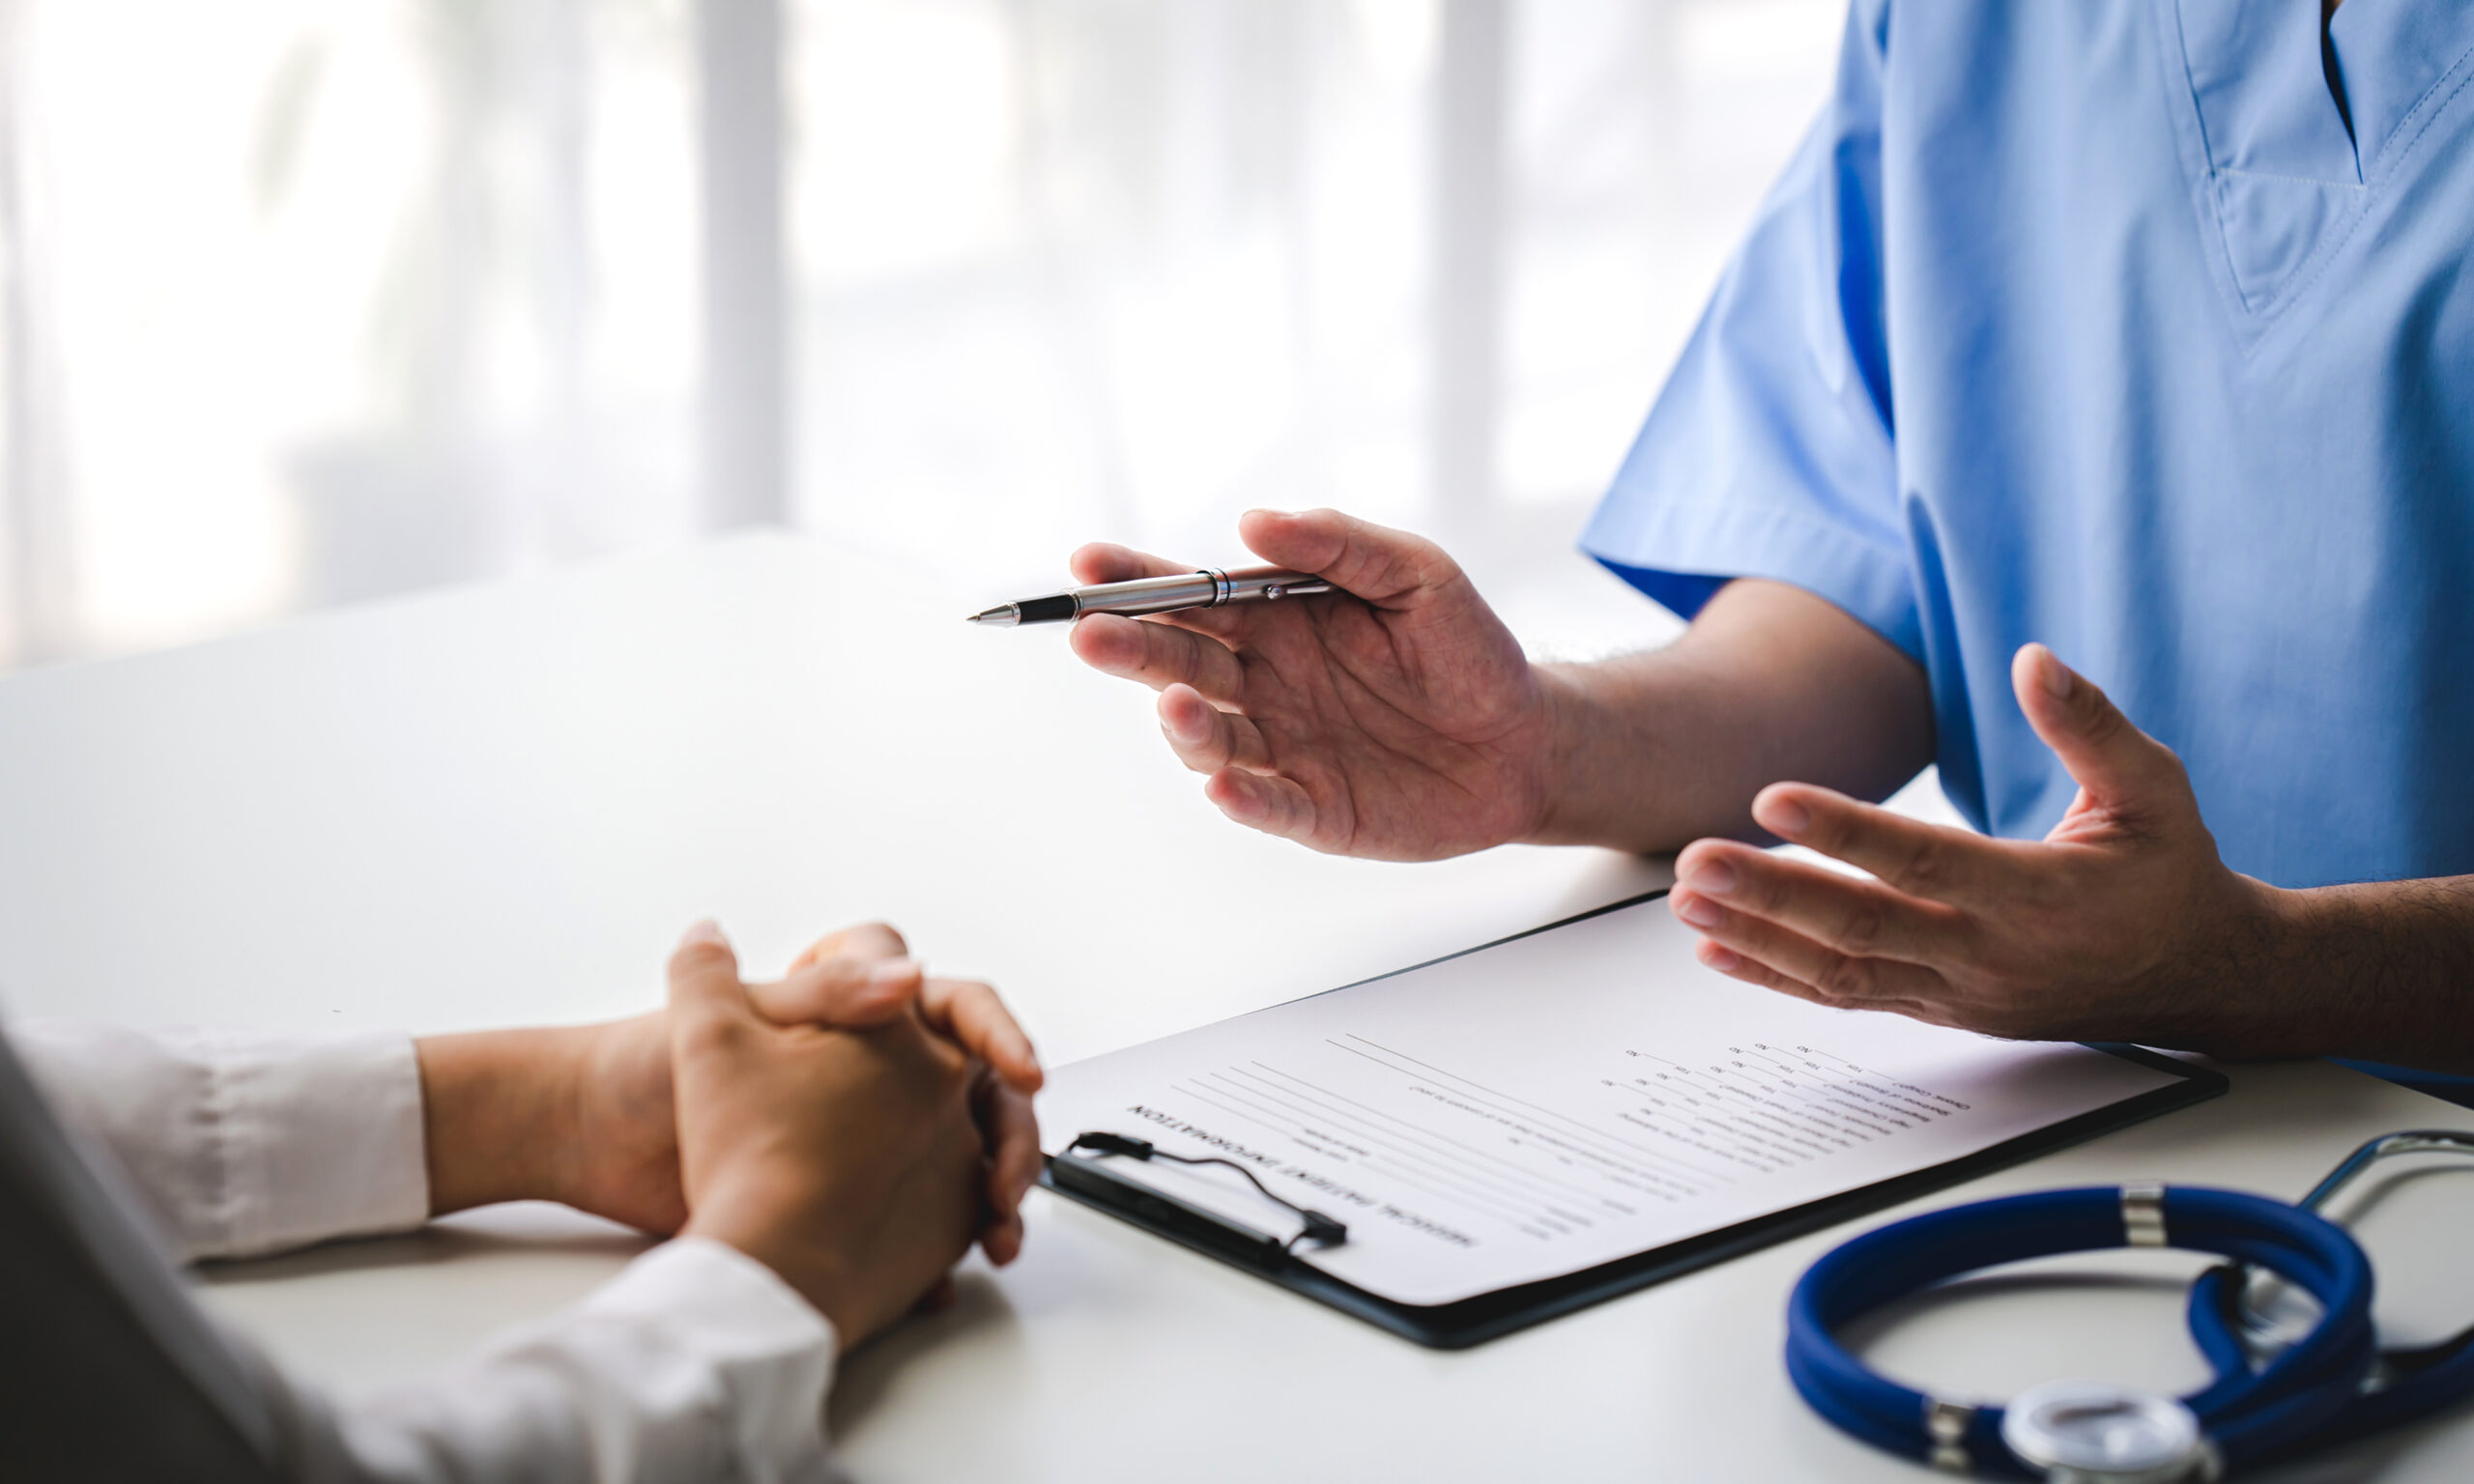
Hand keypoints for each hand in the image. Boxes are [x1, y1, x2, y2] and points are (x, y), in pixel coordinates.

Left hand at [418, 923, 1042, 1264]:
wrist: (598, 1140)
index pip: (960, 1007)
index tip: (1018, 1072)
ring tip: (993, 1232)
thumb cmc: (654, 1067)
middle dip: (1012, 1134)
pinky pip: (924, 1217)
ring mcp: (867, 1133)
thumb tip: (912, 975)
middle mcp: (874, 1069)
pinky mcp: (846, 1194)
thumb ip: (831, 989)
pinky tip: (946, 1275)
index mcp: (857, 1016)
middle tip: (1007, 1178)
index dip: (1000, 1034)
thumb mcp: (744, 1019)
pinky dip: (947, 1244)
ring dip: (993, 1191)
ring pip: (966, 1154)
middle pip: (982, 1090)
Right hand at [1067, 509, 1555, 859]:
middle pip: (1181, 663)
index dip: (1135, 582)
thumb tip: (1253, 521)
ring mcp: (1284, 747)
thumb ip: (1338, 543)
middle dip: (1132, 648)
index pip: (1190, 595)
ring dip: (1185, 723)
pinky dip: (1242, 797)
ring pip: (1211, 737)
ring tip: (1181, 705)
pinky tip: (1226, 784)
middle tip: (1091, 635)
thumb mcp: (1417, 573)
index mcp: (1275, 618)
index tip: (1088, 569)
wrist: (1527, 739)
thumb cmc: (1467, 649)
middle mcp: (1264, 683)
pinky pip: (1267, 803)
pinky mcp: (1314, 808)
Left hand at [1665, 644, 2292, 1052]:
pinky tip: (1717, 949)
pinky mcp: (1940, 1010)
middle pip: (1863, 928)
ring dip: (1757, 939)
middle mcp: (1991, 956)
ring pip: (1843, 973)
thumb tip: (2033, 659)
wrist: (2200, 980)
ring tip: (1684, 902)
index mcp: (2041, 895)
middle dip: (1770, 895)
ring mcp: (1960, 993)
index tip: (1771, 798)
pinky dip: (1778, 977)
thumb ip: (2091, 725)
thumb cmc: (2172, 873)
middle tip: (1693, 861)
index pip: (1925, 862)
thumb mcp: (2155, 787)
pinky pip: (1848, 998)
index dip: (1845, 832)